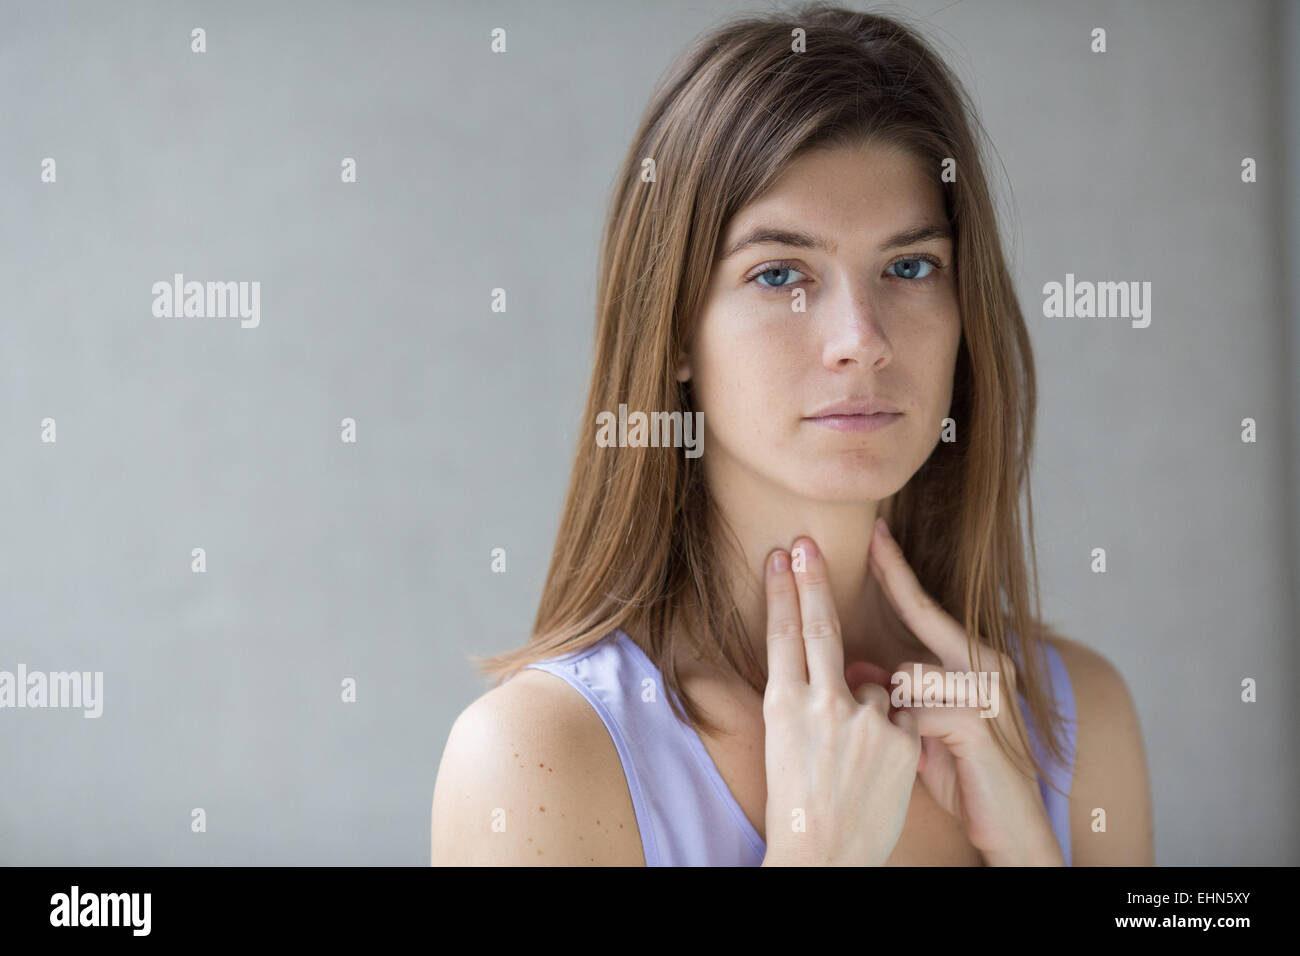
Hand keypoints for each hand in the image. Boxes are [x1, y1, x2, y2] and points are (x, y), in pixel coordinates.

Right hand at [760, 536, 921, 865]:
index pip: (782, 635)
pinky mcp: (899, 740)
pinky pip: (902, 717)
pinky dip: (895, 736)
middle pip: (819, 628)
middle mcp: (819, 706)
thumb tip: (834, 669)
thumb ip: (808, 700)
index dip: (782, 593)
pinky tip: (878, 770)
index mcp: (783, 706)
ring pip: (875, 686)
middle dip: (812, 581)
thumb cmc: (799, 803)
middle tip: (806, 543)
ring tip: (852, 760)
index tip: (781, 558)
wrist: (824, 857)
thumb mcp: (786, 743)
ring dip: (870, 711)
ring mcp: (862, 721)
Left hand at [868, 517, 1064, 865]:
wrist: (1010, 827)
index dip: (897, 571)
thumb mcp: (922, 728)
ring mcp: (986, 690)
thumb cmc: (966, 775)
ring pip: (909, 673)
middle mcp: (987, 665)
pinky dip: (907, 734)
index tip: (874, 534)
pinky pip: (914, 710)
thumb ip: (897, 694)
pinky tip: (929, 758)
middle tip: (869, 533)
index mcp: (975, 662)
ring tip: (920, 745)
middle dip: (892, 576)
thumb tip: (861, 665)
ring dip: (896, 710)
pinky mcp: (977, 721)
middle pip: (925, 613)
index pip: (926, 608)